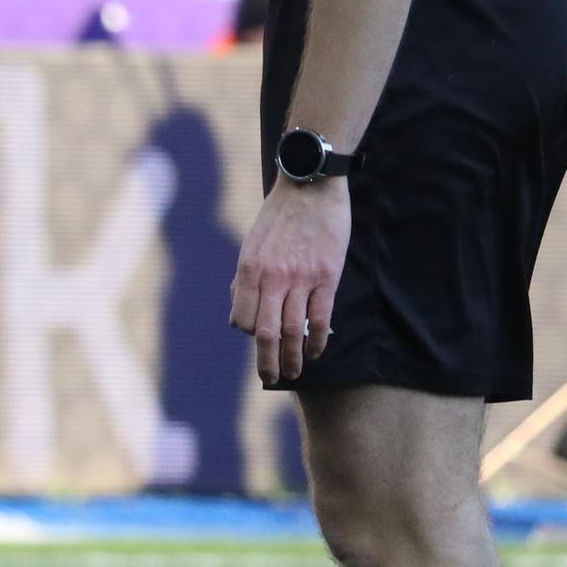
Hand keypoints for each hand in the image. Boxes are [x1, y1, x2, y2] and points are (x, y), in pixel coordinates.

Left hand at [233, 175, 352, 384]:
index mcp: (249, 269)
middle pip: (267, 332)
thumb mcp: (251, 245)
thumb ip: (245, 280)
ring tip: (294, 372)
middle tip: (271, 378)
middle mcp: (273, 277)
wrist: (310, 187)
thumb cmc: (278, 217)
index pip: (245, 318)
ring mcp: (302, 278)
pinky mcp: (328, 276)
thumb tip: (239, 315)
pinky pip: (321, 318)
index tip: (258, 342)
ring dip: (293, 357)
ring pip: (295, 330)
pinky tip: (315, 352)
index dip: (250, 334)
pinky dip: (317, 340)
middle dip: (268, 361)